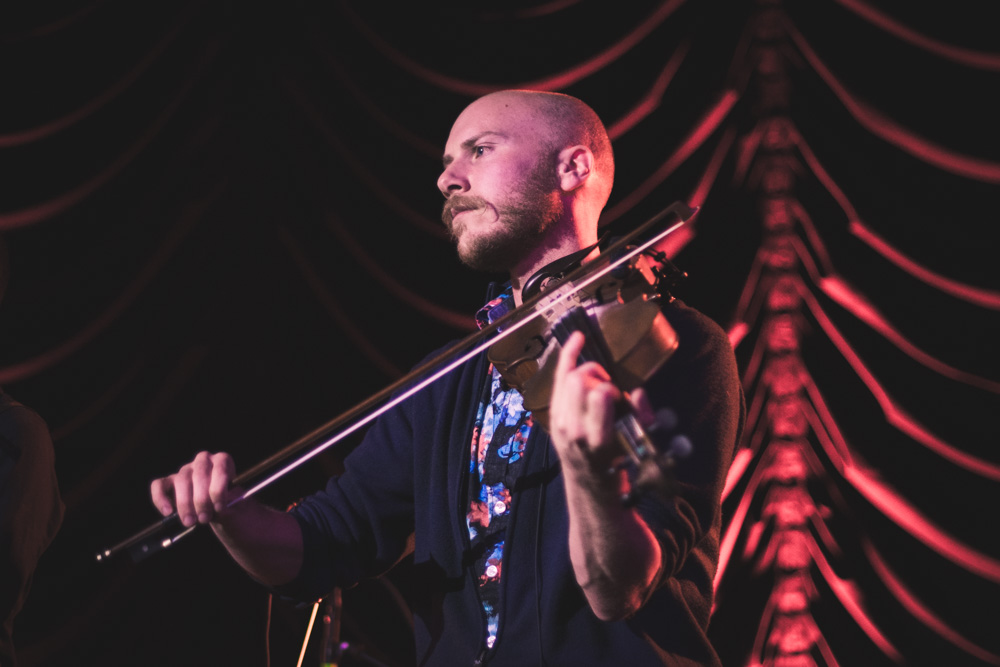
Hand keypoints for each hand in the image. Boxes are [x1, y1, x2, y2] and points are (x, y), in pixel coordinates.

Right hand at [150, 451, 239, 527]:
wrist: (219, 510)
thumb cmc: (231, 505)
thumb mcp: (237, 505)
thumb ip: (230, 505)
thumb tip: (219, 510)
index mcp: (223, 461)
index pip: (220, 468)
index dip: (219, 489)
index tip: (219, 508)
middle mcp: (203, 461)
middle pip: (199, 474)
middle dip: (201, 499)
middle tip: (204, 519)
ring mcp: (185, 470)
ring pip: (181, 480)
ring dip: (185, 503)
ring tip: (190, 522)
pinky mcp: (169, 482)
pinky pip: (159, 485)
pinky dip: (160, 498)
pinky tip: (167, 512)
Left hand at [549, 331, 653, 482]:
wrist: (591, 489)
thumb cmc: (619, 468)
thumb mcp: (636, 447)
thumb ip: (639, 416)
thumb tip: (638, 392)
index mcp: (597, 438)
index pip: (598, 394)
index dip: (611, 387)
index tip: (618, 395)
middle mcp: (573, 430)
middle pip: (578, 380)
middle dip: (596, 375)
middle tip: (607, 388)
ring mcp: (559, 424)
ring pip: (567, 377)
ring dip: (584, 372)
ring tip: (595, 383)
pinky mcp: (553, 418)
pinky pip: (557, 381)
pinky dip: (567, 358)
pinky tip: (577, 339)